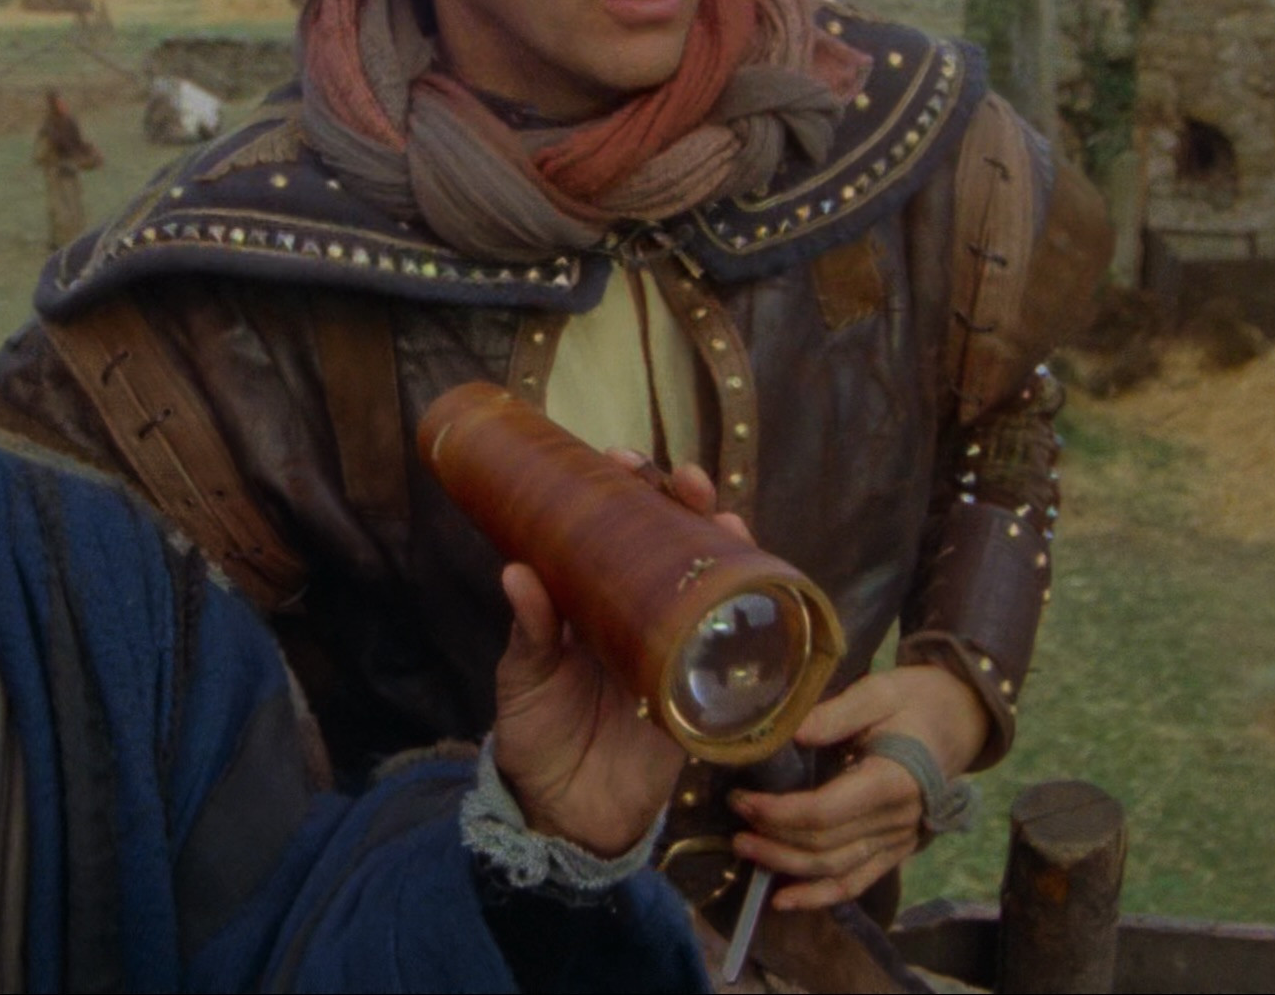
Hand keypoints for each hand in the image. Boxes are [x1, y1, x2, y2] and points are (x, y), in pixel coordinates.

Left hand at [490, 459, 743, 855]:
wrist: (564, 815)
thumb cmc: (536, 737)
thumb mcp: (523, 680)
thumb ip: (530, 633)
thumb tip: (517, 572)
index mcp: (591, 599)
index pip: (615, 529)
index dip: (625, 489)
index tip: (621, 459)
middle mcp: (639, 614)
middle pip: (674, 544)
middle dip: (688, 504)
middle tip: (688, 481)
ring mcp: (674, 648)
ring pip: (709, 584)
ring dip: (725, 547)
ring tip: (727, 519)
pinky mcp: (701, 692)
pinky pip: (734, 651)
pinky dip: (750, 618)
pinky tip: (758, 587)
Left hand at [728, 665, 988, 910]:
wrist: (962, 717)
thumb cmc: (916, 700)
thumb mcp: (878, 692)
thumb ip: (834, 714)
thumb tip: (791, 732)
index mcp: (892, 782)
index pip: (824, 812)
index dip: (778, 812)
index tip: (741, 799)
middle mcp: (897, 821)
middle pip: (823, 846)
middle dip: (773, 838)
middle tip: (734, 821)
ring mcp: (899, 841)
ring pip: (834, 870)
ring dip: (786, 867)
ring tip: (746, 851)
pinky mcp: (896, 849)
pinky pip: (856, 882)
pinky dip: (820, 896)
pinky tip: (784, 900)